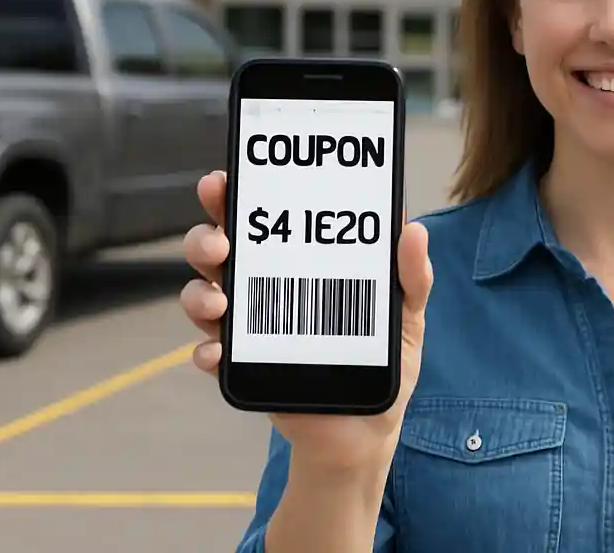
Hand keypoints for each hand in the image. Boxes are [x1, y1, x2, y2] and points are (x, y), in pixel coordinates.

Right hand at [179, 171, 432, 473]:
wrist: (368, 433)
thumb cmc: (384, 362)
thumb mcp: (406, 315)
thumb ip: (411, 276)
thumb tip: (414, 230)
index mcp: (301, 261)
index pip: (263, 217)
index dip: (237, 194)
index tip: (225, 180)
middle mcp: (266, 286)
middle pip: (219, 248)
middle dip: (206, 236)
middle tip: (221, 242)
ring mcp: (249, 328)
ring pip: (202, 295)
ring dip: (199, 293)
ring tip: (219, 303)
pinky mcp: (243, 370)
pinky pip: (209, 355)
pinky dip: (207, 352)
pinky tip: (218, 353)